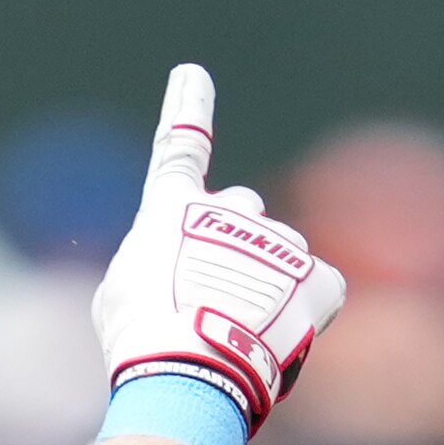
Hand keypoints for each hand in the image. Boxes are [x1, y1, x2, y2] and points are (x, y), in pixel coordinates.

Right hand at [91, 63, 346, 431]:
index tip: (191, 75)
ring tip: (238, 333)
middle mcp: (233, 211)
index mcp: (173, 210)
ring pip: (277, 256)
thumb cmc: (141, 336)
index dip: (185, 110)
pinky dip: (301, 310)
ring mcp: (280, 242)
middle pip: (239, 212)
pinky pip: (318, 288)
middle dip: (230, 243)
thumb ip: (155, 263)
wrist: (192, 369)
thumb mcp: (123, 294)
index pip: (178, 149)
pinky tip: (275, 337)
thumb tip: (178, 270)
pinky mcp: (320, 278)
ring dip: (263, 285)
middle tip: (209, 296)